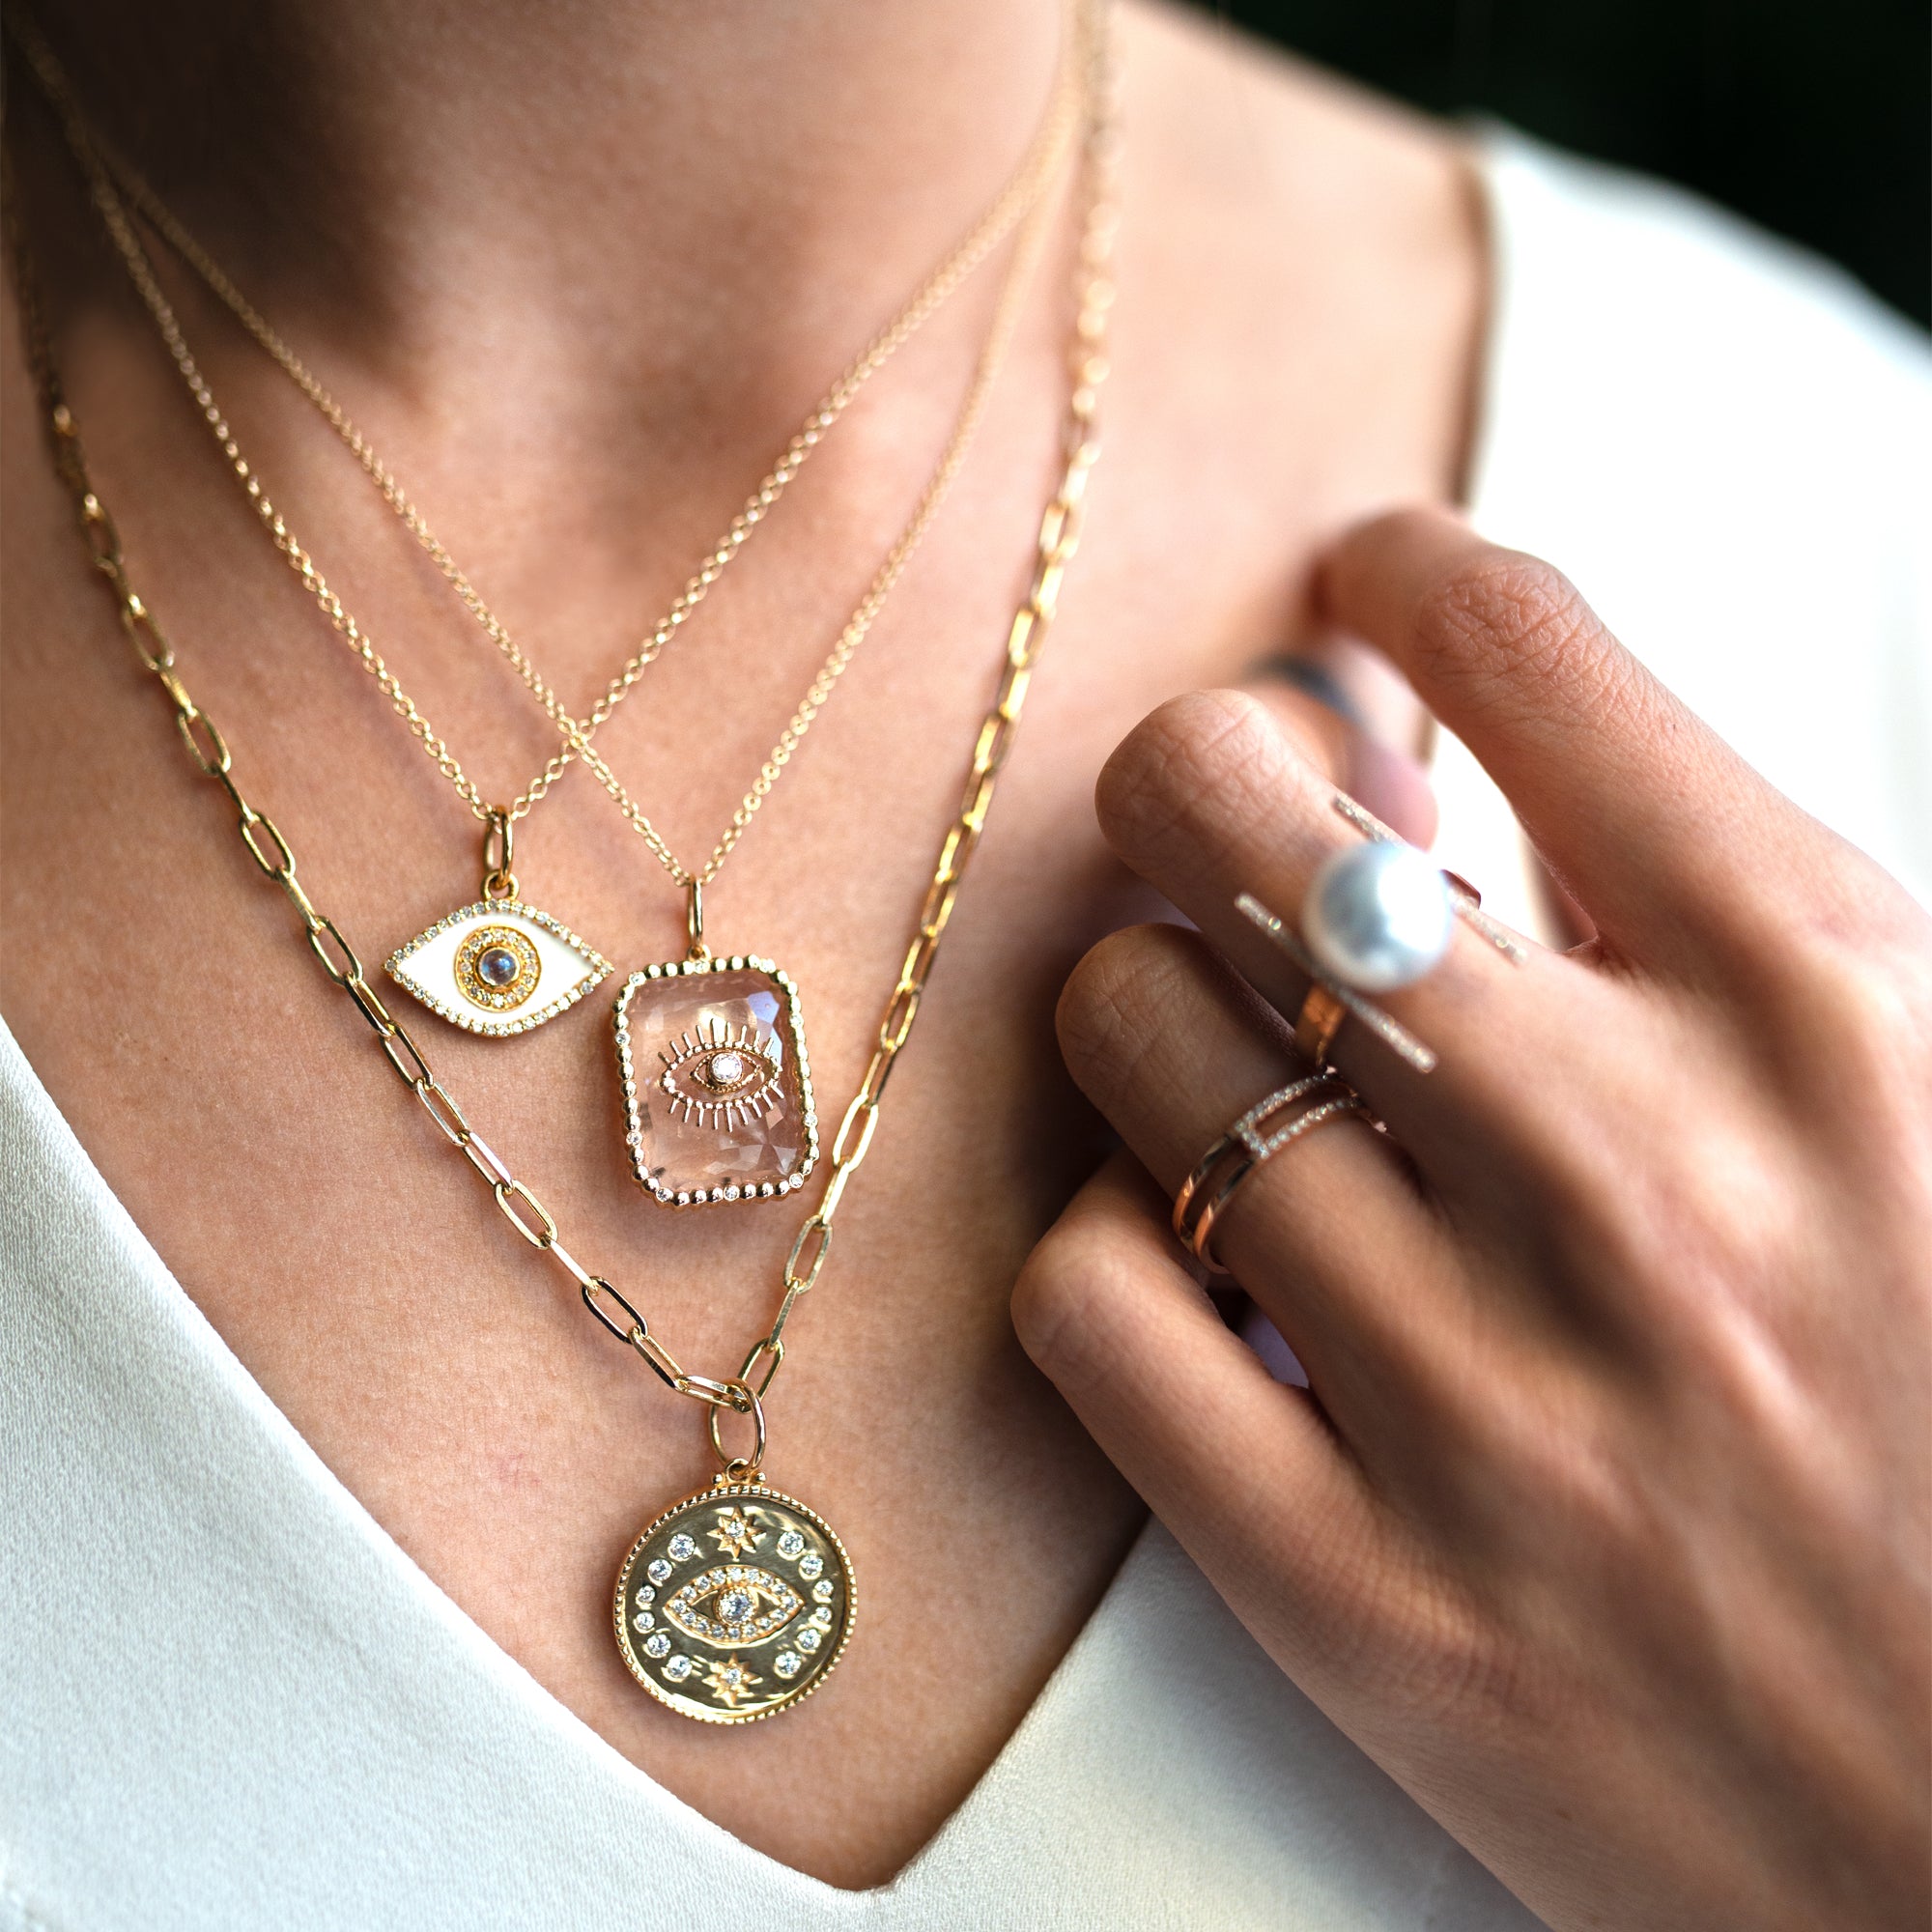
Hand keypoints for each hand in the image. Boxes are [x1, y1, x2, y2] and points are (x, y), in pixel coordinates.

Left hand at [1013, 508, 1931, 1930]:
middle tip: (1227, 815)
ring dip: (1151, 1010)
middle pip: (1236, 807)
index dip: (1404, 575)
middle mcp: (1640, 1174)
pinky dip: (1110, 1252)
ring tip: (1225, 1052)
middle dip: (1204, 765)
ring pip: (1136, 1042)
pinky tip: (1198, 1260)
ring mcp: (1486, 1399)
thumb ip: (1727, 923)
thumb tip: (1481, 764)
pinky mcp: (1364, 1601)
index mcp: (1835, 1008)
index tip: (1363, 592)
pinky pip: (1092, 1313)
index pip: (1529, 649)